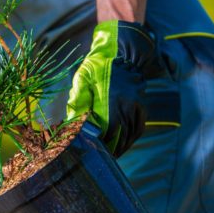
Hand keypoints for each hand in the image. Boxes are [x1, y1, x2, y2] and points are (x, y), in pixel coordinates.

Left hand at [66, 20, 158, 156]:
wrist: (121, 52)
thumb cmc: (97, 66)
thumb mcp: (82, 79)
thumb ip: (77, 100)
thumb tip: (70, 122)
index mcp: (112, 101)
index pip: (108, 132)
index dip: (101, 146)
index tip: (94, 154)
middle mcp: (127, 106)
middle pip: (120, 137)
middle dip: (111, 151)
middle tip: (101, 160)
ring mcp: (137, 107)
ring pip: (131, 135)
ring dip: (122, 147)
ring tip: (111, 157)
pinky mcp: (142, 106)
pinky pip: (139, 128)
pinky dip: (131, 139)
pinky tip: (123, 145)